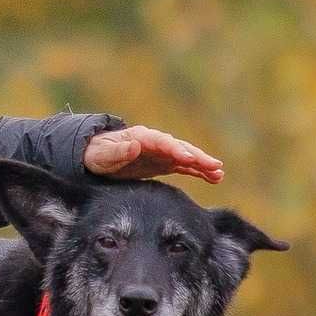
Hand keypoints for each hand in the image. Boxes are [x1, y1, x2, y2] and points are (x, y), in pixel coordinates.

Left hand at [82, 125, 223, 183]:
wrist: (96, 155)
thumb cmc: (98, 154)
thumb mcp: (103, 154)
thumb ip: (119, 151)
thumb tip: (135, 145)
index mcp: (141, 137)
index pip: (162, 142)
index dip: (175, 149)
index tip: (188, 157)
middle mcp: (155, 143)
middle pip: (180, 148)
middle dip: (197, 156)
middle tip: (214, 166)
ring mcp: (162, 153)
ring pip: (187, 157)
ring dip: (203, 165)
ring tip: (219, 174)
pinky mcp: (164, 163)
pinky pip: (185, 166)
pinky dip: (199, 171)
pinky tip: (214, 177)